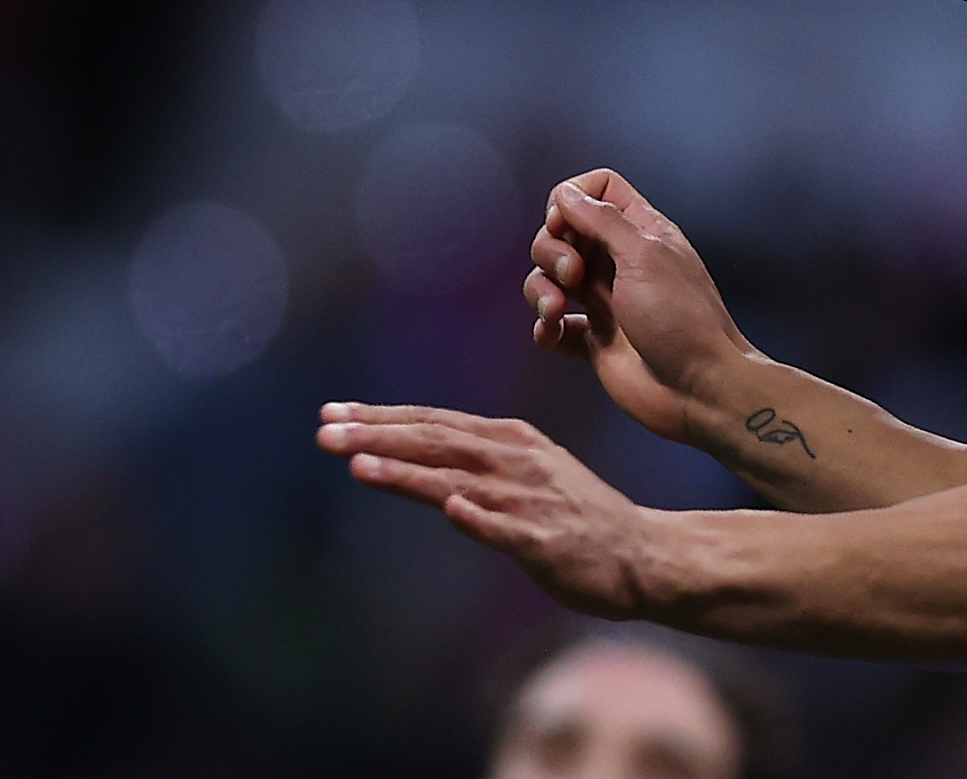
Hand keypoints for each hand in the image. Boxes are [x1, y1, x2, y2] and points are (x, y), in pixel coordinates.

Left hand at [316, 403, 662, 618]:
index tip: (332, 413)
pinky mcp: (546, 541)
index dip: (382, 417)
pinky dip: (479, 517)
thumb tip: (418, 454)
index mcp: (512, 441)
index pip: (435, 422)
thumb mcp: (527, 472)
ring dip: (408, 472)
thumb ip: (476, 462)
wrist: (642, 553)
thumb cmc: (577, 516)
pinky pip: (508, 529)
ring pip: (461, 480)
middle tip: (324, 430)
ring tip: (358, 465)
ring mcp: (532, 500)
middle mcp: (518, 461)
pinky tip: (453, 509)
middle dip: (378, 435)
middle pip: (438, 442)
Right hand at [527, 169, 750, 445]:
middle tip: (573, 274)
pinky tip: (554, 331)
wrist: (699, 388)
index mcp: (642, 232)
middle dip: (552, 248)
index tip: (565, 221)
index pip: (598, 190)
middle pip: (562, 232)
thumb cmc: (683, 318)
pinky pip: (552, 325)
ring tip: (557, 309)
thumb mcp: (645, 255)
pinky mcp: (593, 340)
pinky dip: (545, 326)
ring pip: (550, 278)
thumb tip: (568, 193)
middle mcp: (620, 262)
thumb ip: (603, 220)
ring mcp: (605, 301)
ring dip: (541, 289)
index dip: (573, 198)